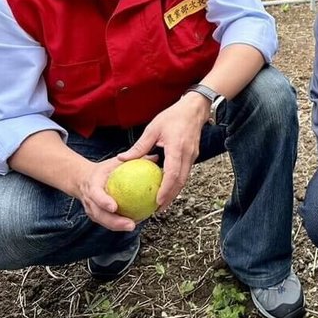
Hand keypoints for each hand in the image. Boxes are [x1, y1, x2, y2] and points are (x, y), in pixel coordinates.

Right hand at [75, 156, 137, 231]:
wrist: (84, 180)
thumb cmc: (104, 170)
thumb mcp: (116, 162)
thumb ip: (133, 159)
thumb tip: (155, 156)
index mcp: (92, 186)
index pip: (96, 195)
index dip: (104, 202)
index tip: (114, 207)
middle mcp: (90, 201)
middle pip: (100, 215)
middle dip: (115, 222)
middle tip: (131, 224)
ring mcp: (92, 210)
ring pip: (104, 221)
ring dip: (118, 226)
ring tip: (133, 226)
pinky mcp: (97, 216)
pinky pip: (108, 222)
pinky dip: (119, 224)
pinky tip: (135, 223)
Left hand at [118, 94, 207, 209]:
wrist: (195, 109)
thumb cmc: (173, 116)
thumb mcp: (153, 129)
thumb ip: (139, 146)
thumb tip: (122, 159)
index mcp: (177, 148)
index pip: (172, 173)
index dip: (165, 189)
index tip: (157, 200)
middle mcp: (187, 154)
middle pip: (180, 181)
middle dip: (170, 197)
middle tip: (158, 209)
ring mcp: (192, 156)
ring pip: (184, 179)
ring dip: (174, 192)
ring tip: (162, 203)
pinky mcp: (193, 155)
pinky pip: (185, 172)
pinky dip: (177, 182)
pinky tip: (167, 187)